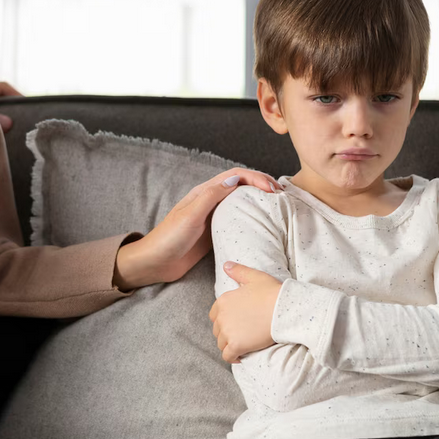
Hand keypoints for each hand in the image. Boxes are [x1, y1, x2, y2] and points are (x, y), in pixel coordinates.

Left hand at [112, 168, 281, 289]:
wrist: (156, 263)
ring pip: (241, 200)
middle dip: (262, 184)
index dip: (255, 177)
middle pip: (241, 184)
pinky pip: (238, 219)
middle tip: (281, 193)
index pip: (235, 175)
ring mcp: (214, 216)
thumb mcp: (190, 215)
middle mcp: (211, 200)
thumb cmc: (169, 238)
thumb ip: (211, 196)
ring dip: (259, 198)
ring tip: (277, 204)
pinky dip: (252, 216)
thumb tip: (234, 178)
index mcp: (204, 191)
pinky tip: (263, 223)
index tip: (271, 189)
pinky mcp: (216, 231)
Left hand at [209, 261, 282, 362]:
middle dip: (227, 334)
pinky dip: (232, 358)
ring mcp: (228, 332)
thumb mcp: (254, 277)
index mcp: (223, 301)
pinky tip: (241, 357)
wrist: (284, 309)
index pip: (214, 316)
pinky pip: (228, 356)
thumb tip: (226, 265)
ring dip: (230, 346)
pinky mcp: (236, 345)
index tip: (236, 323)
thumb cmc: (272, 292)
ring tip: (242, 346)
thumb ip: (238, 271)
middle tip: (242, 335)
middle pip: (218, 331)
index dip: (224, 320)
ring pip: (221, 344)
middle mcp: (221, 317)